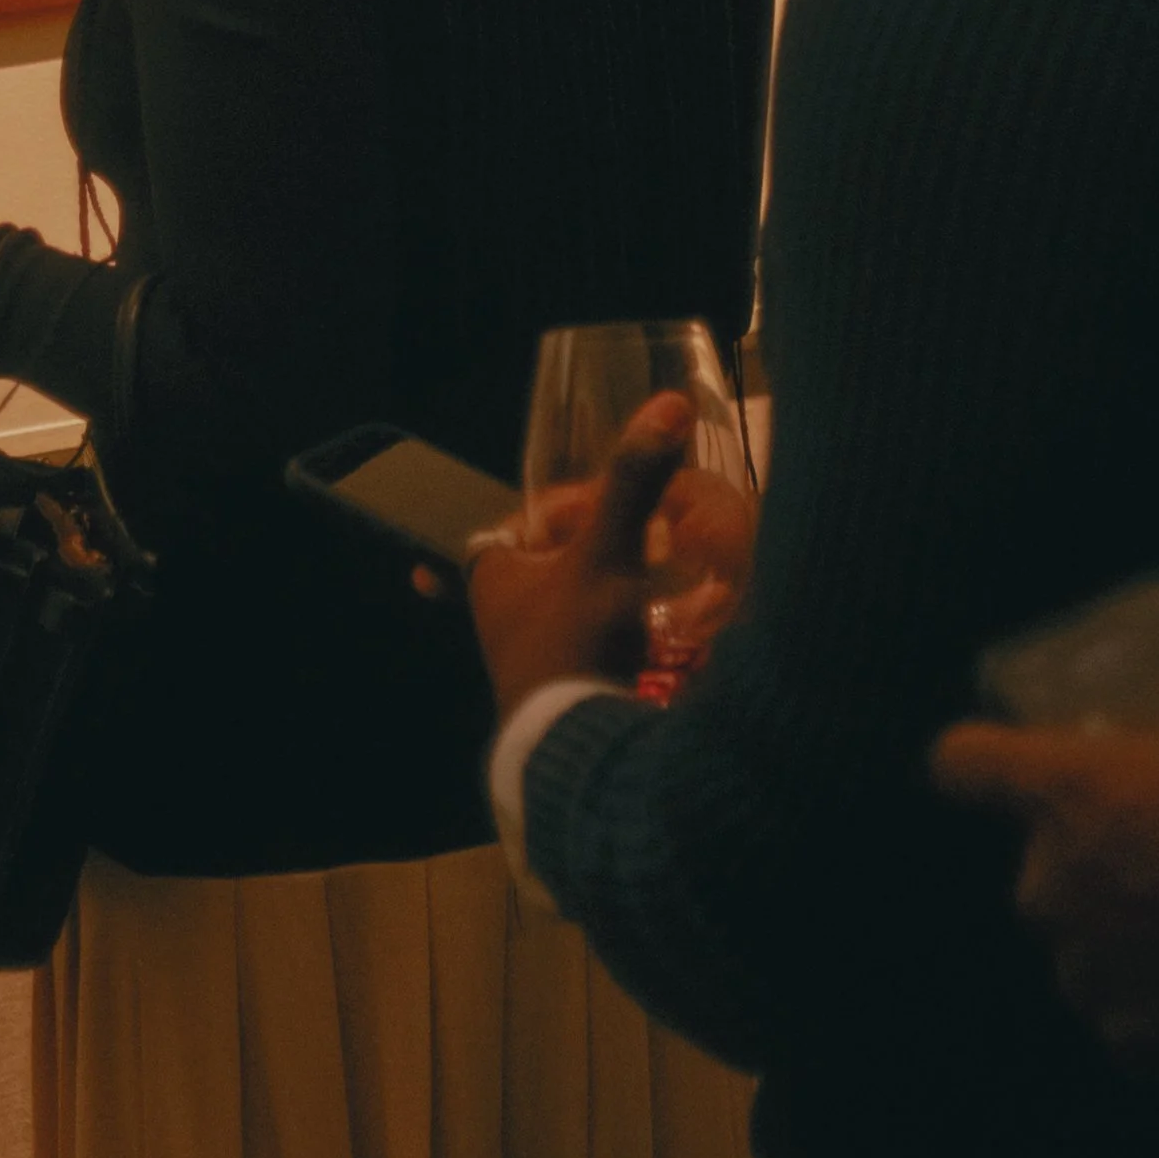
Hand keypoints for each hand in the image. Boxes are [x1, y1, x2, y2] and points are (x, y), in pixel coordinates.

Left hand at [460, 391, 696, 721]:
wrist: (579, 751)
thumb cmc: (574, 639)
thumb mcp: (607, 553)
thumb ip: (635, 484)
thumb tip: (667, 406)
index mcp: (491, 571)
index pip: (523, 519)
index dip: (565, 504)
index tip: (608, 500)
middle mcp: (501, 614)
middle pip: (547, 564)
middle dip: (582, 551)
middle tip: (644, 536)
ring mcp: (532, 658)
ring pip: (568, 607)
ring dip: (601, 593)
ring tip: (656, 575)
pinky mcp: (564, 691)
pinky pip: (591, 646)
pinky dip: (616, 634)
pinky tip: (651, 633)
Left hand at [933, 658, 1158, 1109]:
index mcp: (1072, 794)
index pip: (967, 763)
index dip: (984, 761)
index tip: (1005, 765)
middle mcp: (1056, 890)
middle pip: (1043, 865)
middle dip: (1097, 859)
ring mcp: (1091, 982)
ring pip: (1090, 950)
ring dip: (1135, 941)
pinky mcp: (1139, 1056)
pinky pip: (1140, 1023)